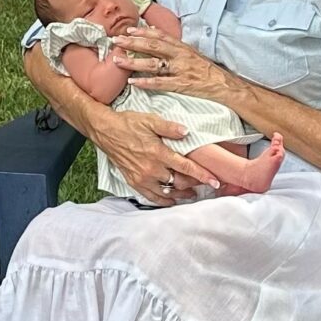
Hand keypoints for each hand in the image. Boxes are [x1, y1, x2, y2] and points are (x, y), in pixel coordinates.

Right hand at [90, 110, 215, 205]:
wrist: (105, 131)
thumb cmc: (128, 124)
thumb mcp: (150, 120)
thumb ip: (169, 128)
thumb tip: (187, 132)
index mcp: (158, 153)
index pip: (186, 167)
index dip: (202, 175)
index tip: (215, 181)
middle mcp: (151, 168)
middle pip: (179, 182)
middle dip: (195, 185)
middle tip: (206, 186)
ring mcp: (142, 177)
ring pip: (167, 191)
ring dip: (182, 194)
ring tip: (192, 194)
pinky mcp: (134, 182)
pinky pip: (152, 197)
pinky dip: (163, 200)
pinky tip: (171, 200)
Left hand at [109, 29, 236, 103]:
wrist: (225, 85)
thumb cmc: (207, 70)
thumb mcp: (192, 54)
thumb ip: (176, 48)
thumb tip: (158, 38)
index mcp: (182, 47)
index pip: (161, 36)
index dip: (144, 32)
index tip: (129, 29)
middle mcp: (180, 55)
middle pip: (153, 46)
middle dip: (133, 42)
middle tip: (116, 40)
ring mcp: (180, 70)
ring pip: (153, 64)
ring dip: (133, 61)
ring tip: (118, 60)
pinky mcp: (181, 84)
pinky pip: (160, 83)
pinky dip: (146, 82)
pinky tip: (133, 82)